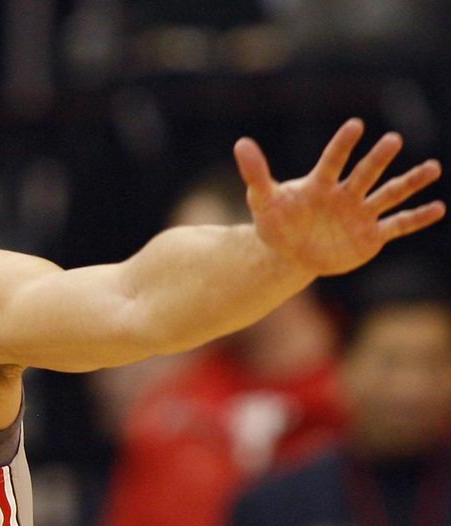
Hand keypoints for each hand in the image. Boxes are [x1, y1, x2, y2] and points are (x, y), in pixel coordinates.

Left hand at [235, 118, 443, 276]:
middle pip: (365, 173)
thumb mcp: (264, 201)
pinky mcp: (372, 235)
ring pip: (389, 194)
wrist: (291, 252)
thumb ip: (256, 174)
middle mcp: (346, 194)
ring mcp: (361, 213)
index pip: (332, 161)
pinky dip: (416, 218)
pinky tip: (438, 208)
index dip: (342, 146)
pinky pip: (397, 225)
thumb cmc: (278, 222)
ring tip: (432, 167)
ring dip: (410, 182)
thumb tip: (241, 143)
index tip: (355, 125)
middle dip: (377, 159)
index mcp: (321, 184)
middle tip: (392, 140)